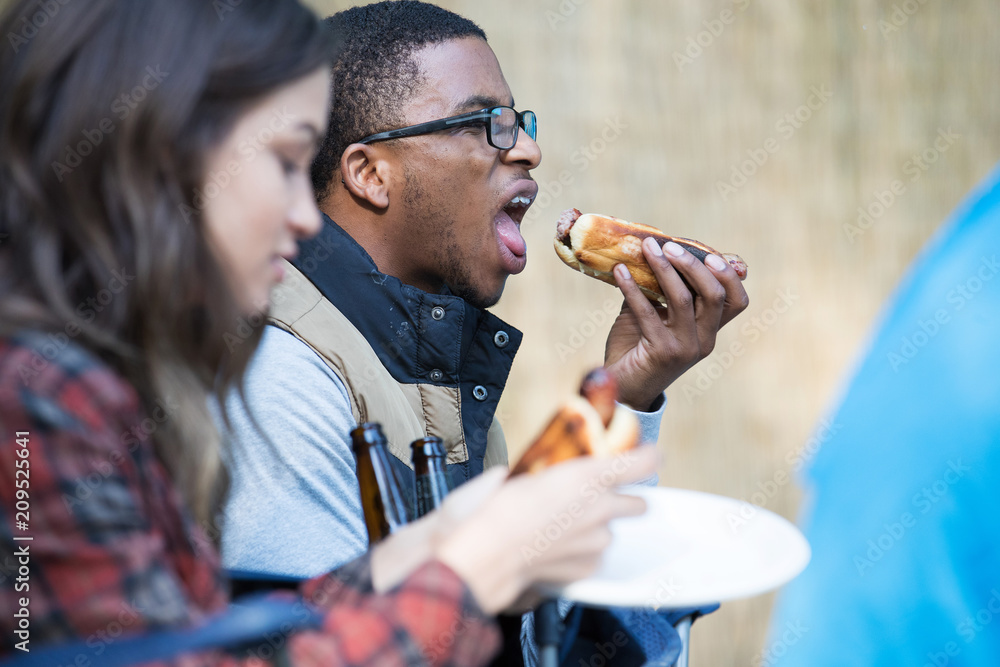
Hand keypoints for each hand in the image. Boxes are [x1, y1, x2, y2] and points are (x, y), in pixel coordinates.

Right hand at [432, 447, 656, 614]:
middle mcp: (602, 507)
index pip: (644, 462)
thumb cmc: (503, 509)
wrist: (491, 551)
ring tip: (566, 526)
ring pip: (612, 530)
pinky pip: (594, 555)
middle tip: (600, 497)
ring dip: (597, 527)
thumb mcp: (527, 473)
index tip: (647, 456)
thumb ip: (548, 469)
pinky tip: (557, 546)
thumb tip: (540, 471)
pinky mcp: (589, 565)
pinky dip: (582, 551)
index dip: (649, 457)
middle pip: (640, 502)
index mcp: (590, 475)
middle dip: (625, 499)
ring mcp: (599, 540)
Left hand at [604, 237, 748, 409]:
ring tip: (646, 249)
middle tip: (668, 246)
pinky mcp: (662, 354)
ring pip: (684, 300)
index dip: (728, 275)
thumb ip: (659, 289)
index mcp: (709, 330)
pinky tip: (619, 272)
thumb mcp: (653, 314)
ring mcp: (686, 349)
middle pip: (715, 295)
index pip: (737, 301)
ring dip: (664, 269)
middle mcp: (705, 341)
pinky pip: (648, 313)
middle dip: (693, 265)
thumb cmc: (636, 347)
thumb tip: (651, 249)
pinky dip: (632, 288)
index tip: (708, 253)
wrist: (620, 388)